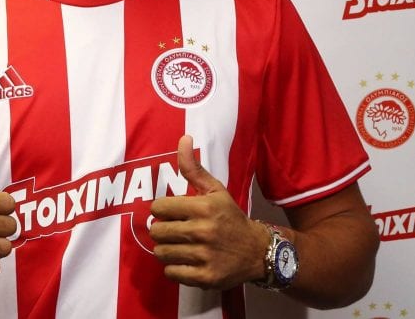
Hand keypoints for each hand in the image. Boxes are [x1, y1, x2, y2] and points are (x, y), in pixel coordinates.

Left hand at [149, 135, 269, 288]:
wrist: (257, 251)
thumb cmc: (231, 217)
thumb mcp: (215, 191)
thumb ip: (193, 168)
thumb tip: (183, 138)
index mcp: (204, 207)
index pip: (158, 207)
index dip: (162, 210)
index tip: (171, 213)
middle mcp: (203, 231)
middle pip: (157, 231)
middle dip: (162, 230)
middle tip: (175, 230)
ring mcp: (204, 256)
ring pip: (161, 253)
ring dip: (167, 249)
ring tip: (180, 246)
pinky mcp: (205, 278)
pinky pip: (171, 273)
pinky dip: (174, 268)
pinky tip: (186, 261)